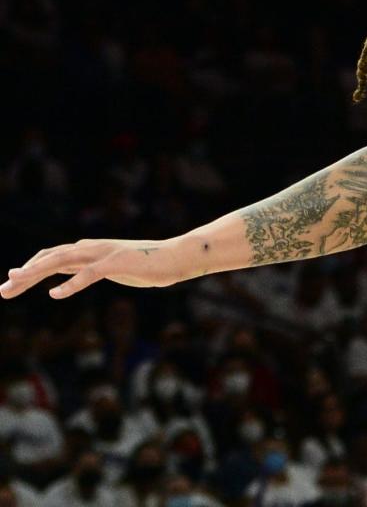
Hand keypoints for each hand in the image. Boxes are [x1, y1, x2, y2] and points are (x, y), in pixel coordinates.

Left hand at [1, 237, 184, 300]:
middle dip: (25, 273)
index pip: (52, 256)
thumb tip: (67, 276)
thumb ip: (87, 268)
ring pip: (63, 259)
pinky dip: (71, 283)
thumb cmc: (144, 265)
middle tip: (3, 289)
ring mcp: (103, 254)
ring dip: (38, 272)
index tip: (10, 282)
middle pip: (51, 257)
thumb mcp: (109, 267)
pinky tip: (56, 294)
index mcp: (89, 251)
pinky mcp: (116, 263)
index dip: (30, 268)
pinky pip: (89, 274)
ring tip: (17, 282)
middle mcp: (92, 248)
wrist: (175, 257)